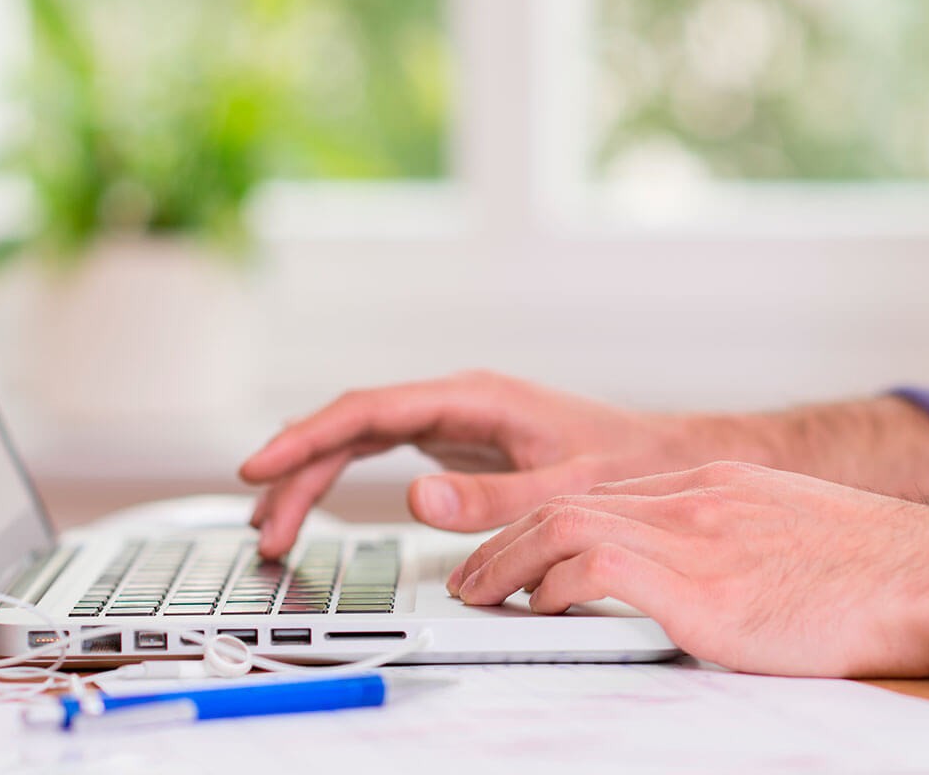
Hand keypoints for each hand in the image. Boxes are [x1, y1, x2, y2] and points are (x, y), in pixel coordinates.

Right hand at [237, 371, 777, 558]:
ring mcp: (452, 420)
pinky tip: (312, 505)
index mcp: (473, 397)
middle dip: (298, 473)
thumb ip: (492, 498)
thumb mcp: (565, 487)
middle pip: (351, 428)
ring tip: (271, 530)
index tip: (262, 465)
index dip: (307, 437)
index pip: (368, 411)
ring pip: (359, 442)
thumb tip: (416, 497)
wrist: (667, 456)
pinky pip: (379, 454)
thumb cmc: (628, 463)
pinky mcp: (456, 443)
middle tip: (261, 527)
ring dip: (311, 480)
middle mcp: (455, 401)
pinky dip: (340, 479)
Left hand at [447, 461, 928, 677]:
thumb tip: (715, 589)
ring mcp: (700, 538)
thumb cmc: (883, 574)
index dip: (546, 526)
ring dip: (507, 564)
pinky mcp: (705, 588)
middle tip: (470, 578)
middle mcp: (699, 499)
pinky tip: (541, 612)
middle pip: (571, 501)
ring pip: (566, 527)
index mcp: (720, 486)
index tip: (516, 556)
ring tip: (479, 597)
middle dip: (505, 540)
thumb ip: (741, 548)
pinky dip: (555, 588)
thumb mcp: (796, 539)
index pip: (607, 495)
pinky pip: (597, 571)